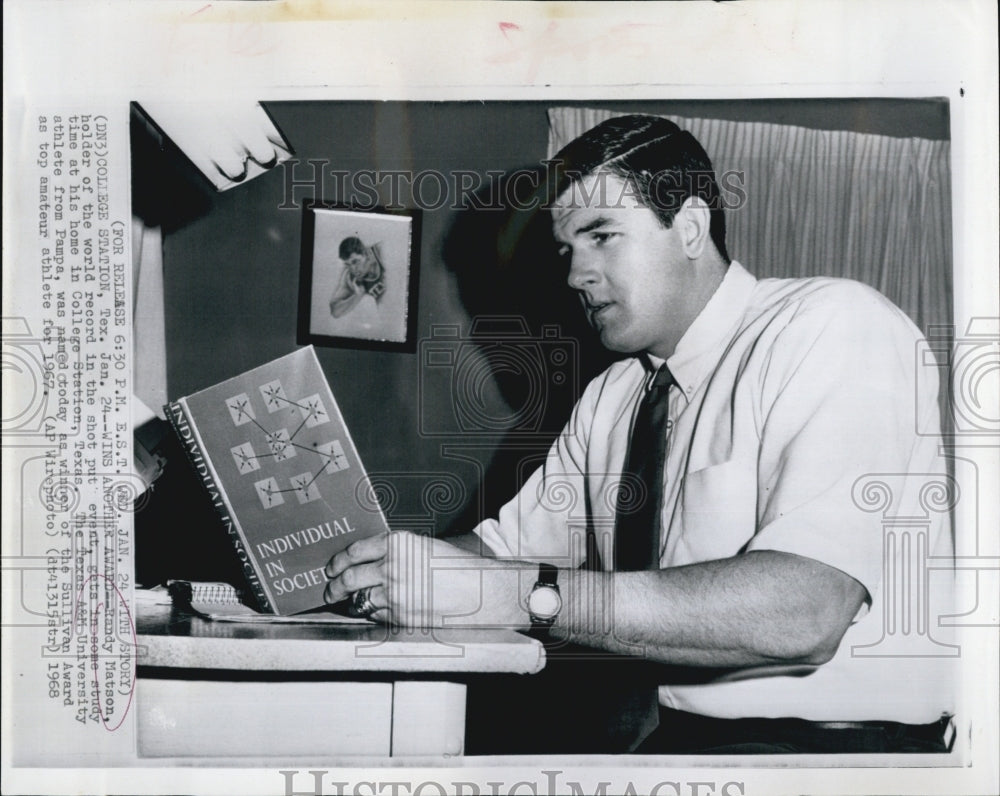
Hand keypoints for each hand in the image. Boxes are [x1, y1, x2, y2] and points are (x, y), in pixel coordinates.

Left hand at [324, 531, 524, 628]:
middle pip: (349, 577)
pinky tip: (372, 610)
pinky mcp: (401, 616)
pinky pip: (375, 615)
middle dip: (335, 585)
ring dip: (350, 602)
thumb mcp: (422, 546)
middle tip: (330, 589)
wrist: (479, 590)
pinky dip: (370, 613)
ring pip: (359, 600)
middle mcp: (393, 567)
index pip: (354, 552)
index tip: (332, 567)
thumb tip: (367, 561)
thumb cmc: (456, 567)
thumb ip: (394, 551)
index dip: (338, 561)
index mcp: (398, 544)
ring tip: (345, 602)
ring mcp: (395, 594)